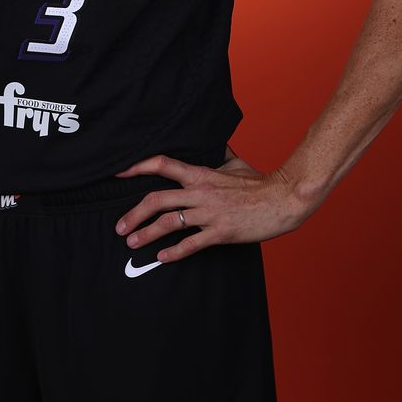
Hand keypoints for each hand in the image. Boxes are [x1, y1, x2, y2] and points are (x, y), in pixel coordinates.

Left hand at [113, 147, 305, 262]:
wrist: (282, 199)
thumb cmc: (259, 183)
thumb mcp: (234, 163)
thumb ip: (217, 154)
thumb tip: (211, 143)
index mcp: (201, 174)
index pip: (162, 165)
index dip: (137, 167)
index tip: (118, 173)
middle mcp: (200, 192)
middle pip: (157, 199)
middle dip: (134, 214)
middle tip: (119, 226)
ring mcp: (209, 213)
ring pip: (168, 223)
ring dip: (146, 234)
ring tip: (132, 243)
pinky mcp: (220, 232)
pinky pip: (191, 244)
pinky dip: (173, 252)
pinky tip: (161, 258)